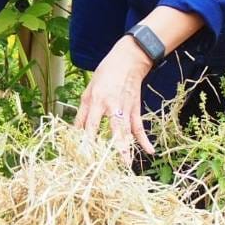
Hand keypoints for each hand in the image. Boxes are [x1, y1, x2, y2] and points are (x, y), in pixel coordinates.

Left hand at [73, 35, 155, 166]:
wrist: (128, 60)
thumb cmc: (105, 74)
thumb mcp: (88, 90)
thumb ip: (83, 111)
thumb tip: (75, 130)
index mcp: (96, 100)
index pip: (89, 124)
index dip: (85, 139)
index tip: (82, 154)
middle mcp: (111, 106)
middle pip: (110, 130)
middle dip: (108, 147)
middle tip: (105, 164)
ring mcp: (125, 108)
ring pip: (126, 131)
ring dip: (126, 148)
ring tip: (126, 164)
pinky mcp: (135, 109)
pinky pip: (139, 126)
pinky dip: (144, 139)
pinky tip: (149, 151)